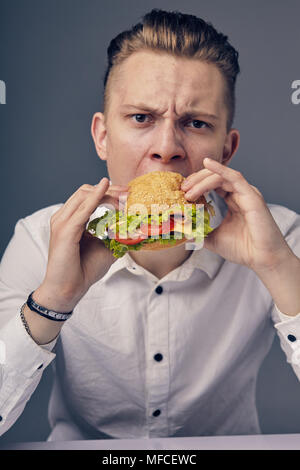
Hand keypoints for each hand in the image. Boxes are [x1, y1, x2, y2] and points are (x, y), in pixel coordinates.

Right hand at [37, 178, 127, 310]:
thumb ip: (116, 236)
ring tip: (124, 196)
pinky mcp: (65, 231)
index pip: (87, 196)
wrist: (68, 289)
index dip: (107, 192)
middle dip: (109, 190)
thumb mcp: (105, 248)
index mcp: (70, 220)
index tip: (126, 194)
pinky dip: (96, 198)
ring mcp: (62, 223)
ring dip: (106, 194)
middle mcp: (63, 218)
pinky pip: (83, 209)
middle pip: (86, 192)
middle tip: (128, 192)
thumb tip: (135, 230)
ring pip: (84, 196)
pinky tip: (106, 189)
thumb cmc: (83, 270)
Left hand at [181, 158, 291, 271]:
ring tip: (188, 190)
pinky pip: (234, 177)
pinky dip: (220, 169)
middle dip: (196, 180)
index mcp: (233, 201)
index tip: (182, 192)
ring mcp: (246, 193)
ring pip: (221, 177)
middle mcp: (240, 194)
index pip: (213, 184)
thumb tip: (184, 234)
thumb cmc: (244, 249)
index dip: (196, 185)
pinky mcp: (251, 195)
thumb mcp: (214, 239)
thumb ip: (200, 234)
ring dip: (202, 180)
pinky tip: (207, 163)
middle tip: (183, 189)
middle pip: (215, 177)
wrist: (262, 259)